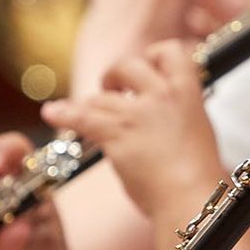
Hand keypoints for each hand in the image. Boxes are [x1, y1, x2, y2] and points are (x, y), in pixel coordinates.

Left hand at [44, 40, 221, 214]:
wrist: (192, 197)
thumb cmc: (199, 173)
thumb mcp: (198, 129)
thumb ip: (179, 112)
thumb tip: (161, 114)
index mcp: (188, 92)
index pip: (169, 51)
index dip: (153, 56)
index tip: (148, 66)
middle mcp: (162, 95)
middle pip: (127, 65)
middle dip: (115, 75)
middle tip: (113, 89)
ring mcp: (137, 114)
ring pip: (101, 97)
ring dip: (91, 104)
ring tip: (86, 112)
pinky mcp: (117, 135)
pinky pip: (82, 117)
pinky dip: (64, 114)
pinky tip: (51, 112)